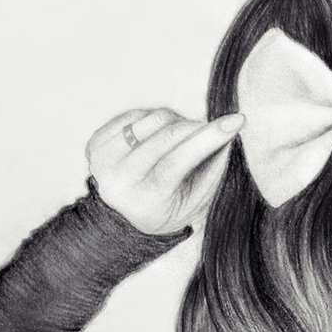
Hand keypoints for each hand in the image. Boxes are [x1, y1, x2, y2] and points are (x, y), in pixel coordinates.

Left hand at [85, 108, 244, 233]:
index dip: (207, 139)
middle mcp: (117, 180)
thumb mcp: (196, 201)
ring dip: (178, 122)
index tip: (236, 121)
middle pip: (165, 136)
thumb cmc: (170, 208)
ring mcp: (102, 159)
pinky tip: (161, 136)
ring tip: (184, 139)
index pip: (176, 162)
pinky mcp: (96, 142)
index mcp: (145, 201)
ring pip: (153, 119)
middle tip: (216, 128)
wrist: (125, 217)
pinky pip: (137, 115)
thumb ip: (213, 169)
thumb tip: (228, 130)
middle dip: (197, 126)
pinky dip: (157, 120)